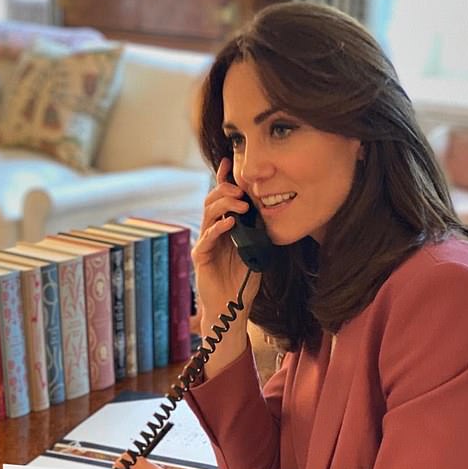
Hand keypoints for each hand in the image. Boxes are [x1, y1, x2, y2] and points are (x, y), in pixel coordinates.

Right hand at [192, 157, 261, 323]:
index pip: (222, 198)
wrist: (232, 307)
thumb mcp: (256, 250)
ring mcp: (204, 243)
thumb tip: (267, 208)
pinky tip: (229, 223)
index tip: (230, 161)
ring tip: (241, 204)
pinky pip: (206, 238)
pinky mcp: (200, 257)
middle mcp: (211, 231)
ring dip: (225, 205)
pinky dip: (218, 228)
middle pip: (212, 200)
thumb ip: (257, 230)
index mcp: (224, 227)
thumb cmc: (243, 281)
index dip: (223, 178)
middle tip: (242, 189)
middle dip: (226, 190)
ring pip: (208, 214)